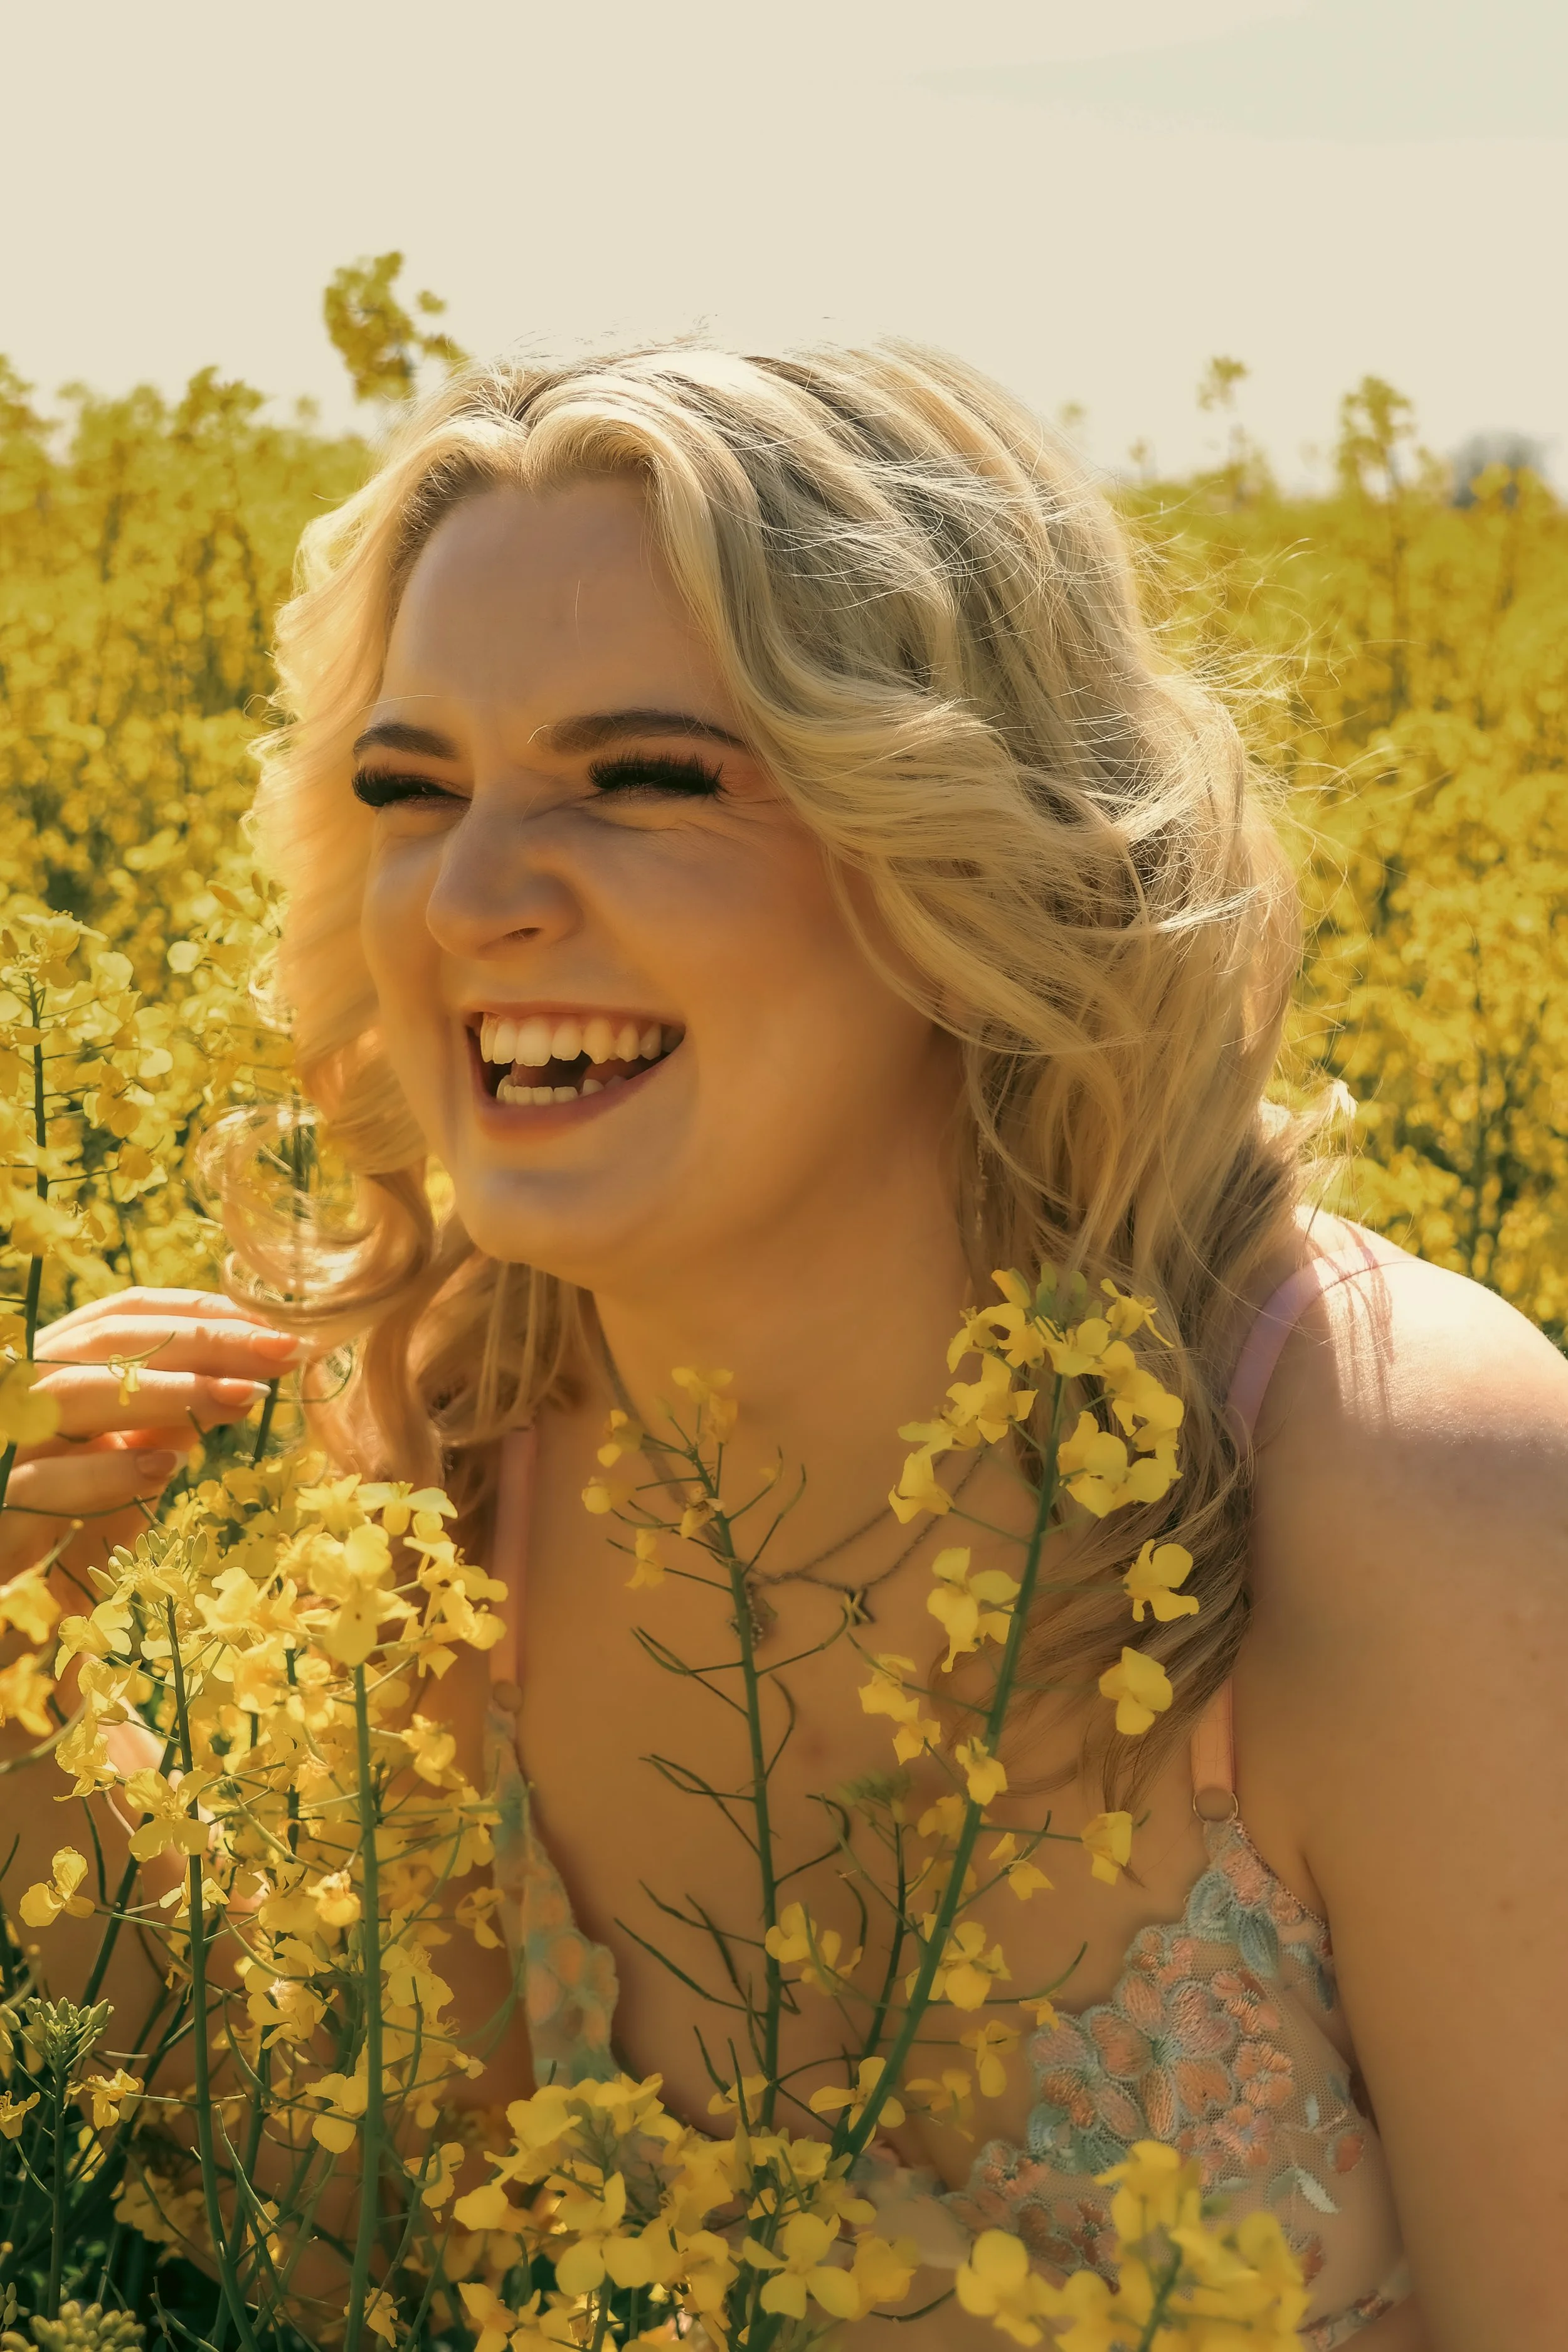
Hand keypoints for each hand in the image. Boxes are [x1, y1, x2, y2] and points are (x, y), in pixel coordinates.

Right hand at [1, 1286, 314, 1588]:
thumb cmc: (48, 1513)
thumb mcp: (113, 1458)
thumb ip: (161, 1421)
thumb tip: (238, 1387)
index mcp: (49, 1365)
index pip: (122, 1313)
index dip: (196, 1311)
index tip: (268, 1326)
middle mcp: (19, 1389)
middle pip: (111, 1341)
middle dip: (204, 1340)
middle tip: (282, 1351)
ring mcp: (3, 1440)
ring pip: (78, 1393)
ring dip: (169, 1392)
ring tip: (244, 1396)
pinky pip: (47, 1480)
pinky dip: (109, 1470)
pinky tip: (166, 1466)